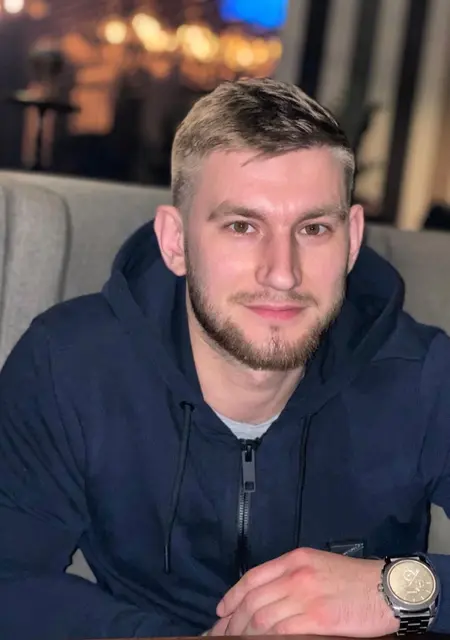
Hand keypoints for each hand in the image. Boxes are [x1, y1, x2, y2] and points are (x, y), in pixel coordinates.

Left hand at [213, 548, 399, 635]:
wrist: (387, 588)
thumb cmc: (355, 579)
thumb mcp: (319, 566)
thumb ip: (292, 575)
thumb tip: (266, 596)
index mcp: (295, 559)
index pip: (253, 577)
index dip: (232, 596)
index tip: (221, 611)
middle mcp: (296, 575)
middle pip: (253, 599)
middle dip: (232, 620)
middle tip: (221, 635)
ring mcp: (306, 596)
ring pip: (262, 617)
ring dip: (244, 633)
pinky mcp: (318, 618)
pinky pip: (282, 631)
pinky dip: (265, 639)